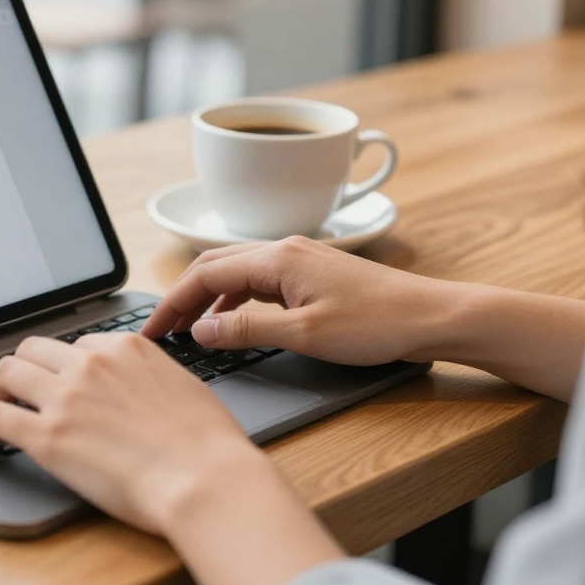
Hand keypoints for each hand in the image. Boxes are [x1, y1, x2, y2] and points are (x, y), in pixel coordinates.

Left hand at [0, 332, 264, 533]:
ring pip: (7, 373)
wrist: (204, 479)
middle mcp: (91, 363)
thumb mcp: (183, 386)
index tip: (59, 382)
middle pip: (34, 350)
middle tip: (15, 390)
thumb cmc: (208, 445)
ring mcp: (66, 397)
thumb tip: (139, 386)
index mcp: (126, 347)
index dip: (65, 366)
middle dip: (22, 369)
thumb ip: (151, 376)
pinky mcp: (48, 436)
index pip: (78, 344)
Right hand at [141, 236, 457, 365]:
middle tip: (160, 330)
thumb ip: (248, 331)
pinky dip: (233, 300)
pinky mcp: (311, 274)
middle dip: (181, 297)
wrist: (433, 317)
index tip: (152, 332)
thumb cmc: (378, 324)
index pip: (204, 275)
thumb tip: (201, 331)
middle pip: (213, 266)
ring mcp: (298, 259)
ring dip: (206, 298)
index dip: (172, 304)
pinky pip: (257, 280)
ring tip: (188, 328)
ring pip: (234, 272)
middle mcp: (283, 249)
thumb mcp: (305, 335)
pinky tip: (232, 322)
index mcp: (276, 258)